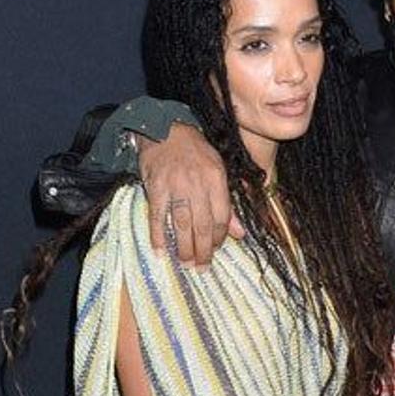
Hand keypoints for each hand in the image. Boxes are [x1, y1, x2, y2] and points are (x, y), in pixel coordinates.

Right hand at [139, 123, 243, 265]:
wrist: (164, 128)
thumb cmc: (195, 152)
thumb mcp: (218, 170)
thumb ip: (227, 203)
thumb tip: (240, 233)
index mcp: (216, 178)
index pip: (221, 216)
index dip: (219, 237)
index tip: (215, 249)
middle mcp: (197, 183)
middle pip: (202, 225)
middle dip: (203, 250)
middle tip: (201, 267)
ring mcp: (174, 186)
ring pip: (181, 224)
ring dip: (184, 247)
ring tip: (185, 263)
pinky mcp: (155, 187)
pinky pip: (157, 216)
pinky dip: (158, 235)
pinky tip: (160, 251)